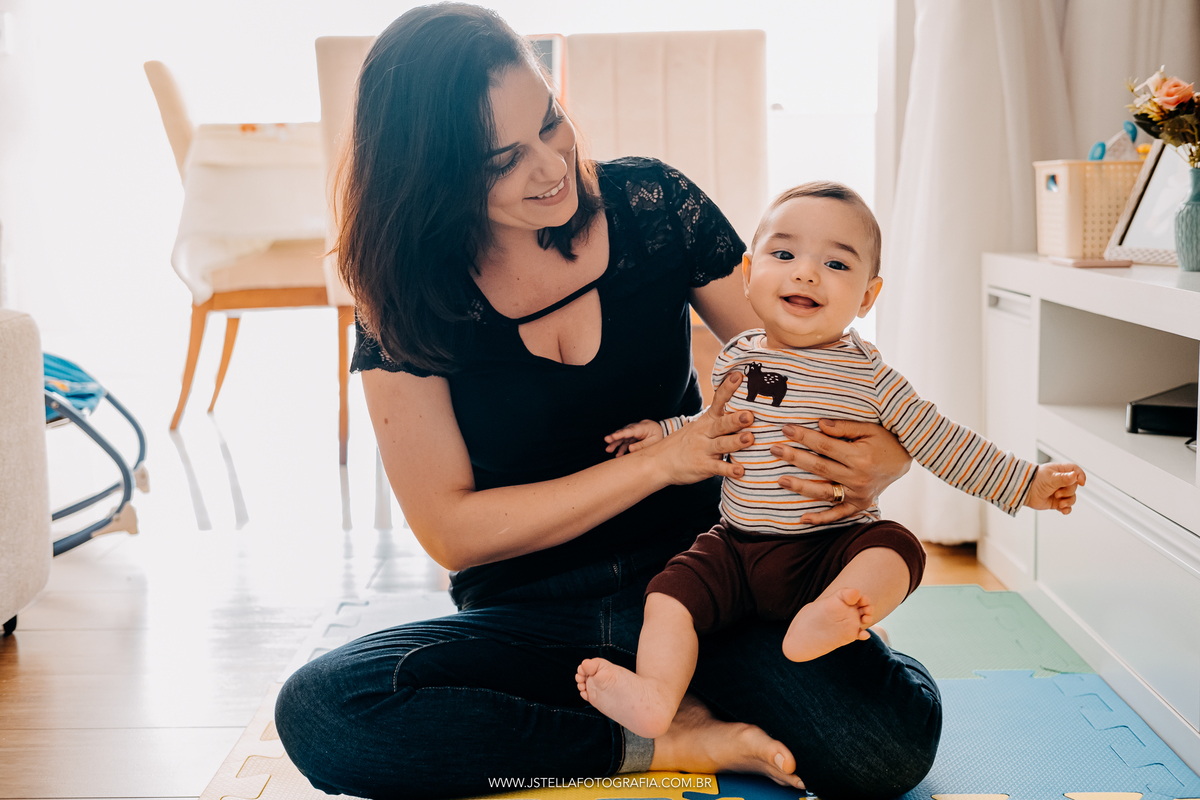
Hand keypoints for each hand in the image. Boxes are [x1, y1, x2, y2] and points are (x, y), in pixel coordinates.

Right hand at [605, 420, 663, 456]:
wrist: (658, 430)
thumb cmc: (657, 434)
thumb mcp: (653, 441)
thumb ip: (642, 445)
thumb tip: (630, 449)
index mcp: (641, 428)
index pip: (629, 431)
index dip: (621, 434)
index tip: (613, 436)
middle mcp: (634, 429)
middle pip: (623, 433)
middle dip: (614, 437)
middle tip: (606, 440)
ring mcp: (631, 434)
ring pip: (621, 438)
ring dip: (614, 444)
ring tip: (608, 450)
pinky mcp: (630, 438)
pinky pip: (624, 444)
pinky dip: (621, 449)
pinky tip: (617, 455)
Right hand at [639, 372, 755, 485]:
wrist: (660, 462)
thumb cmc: (686, 442)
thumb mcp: (700, 425)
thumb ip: (720, 418)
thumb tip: (746, 407)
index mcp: (706, 420)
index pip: (718, 401)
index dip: (728, 389)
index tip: (738, 376)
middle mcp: (705, 433)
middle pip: (721, 424)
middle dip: (735, 419)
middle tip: (749, 415)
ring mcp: (703, 450)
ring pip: (721, 445)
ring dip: (736, 442)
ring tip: (750, 439)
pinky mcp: (703, 466)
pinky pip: (718, 468)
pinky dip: (729, 470)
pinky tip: (741, 471)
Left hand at [770, 419, 912, 524]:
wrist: (905, 461)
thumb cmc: (885, 440)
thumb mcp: (869, 428)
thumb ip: (844, 427)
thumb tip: (819, 424)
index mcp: (860, 456)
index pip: (825, 445)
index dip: (804, 437)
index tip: (786, 429)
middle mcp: (858, 478)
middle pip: (820, 468)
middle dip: (794, 458)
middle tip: (774, 450)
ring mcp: (858, 494)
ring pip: (824, 492)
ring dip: (800, 487)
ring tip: (780, 480)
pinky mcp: (859, 505)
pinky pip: (838, 514)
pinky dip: (821, 519)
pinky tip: (802, 519)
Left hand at [1024, 462, 1085, 513]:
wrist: (1024, 492)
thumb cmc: (1034, 480)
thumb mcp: (1050, 478)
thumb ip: (1064, 478)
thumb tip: (1075, 476)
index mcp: (1060, 471)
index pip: (1075, 470)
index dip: (1080, 476)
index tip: (1081, 483)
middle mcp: (1061, 481)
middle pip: (1074, 487)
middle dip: (1068, 492)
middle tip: (1057, 493)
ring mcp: (1059, 492)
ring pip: (1072, 497)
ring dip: (1068, 501)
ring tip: (1059, 502)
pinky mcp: (1056, 502)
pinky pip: (1067, 507)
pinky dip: (1066, 509)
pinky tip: (1063, 510)